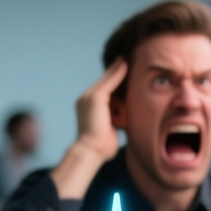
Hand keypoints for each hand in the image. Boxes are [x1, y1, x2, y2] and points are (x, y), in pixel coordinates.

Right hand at [47, 58, 127, 199]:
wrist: (91, 151)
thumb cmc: (101, 147)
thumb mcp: (108, 130)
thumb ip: (112, 121)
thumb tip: (121, 123)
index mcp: (87, 108)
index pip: (101, 91)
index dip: (112, 81)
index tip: (122, 72)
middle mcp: (85, 100)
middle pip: (103, 82)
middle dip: (114, 72)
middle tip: (125, 60)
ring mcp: (88, 97)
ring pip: (106, 80)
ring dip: (116, 69)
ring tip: (126, 59)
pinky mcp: (95, 98)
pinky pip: (109, 82)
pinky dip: (117, 73)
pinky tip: (125, 65)